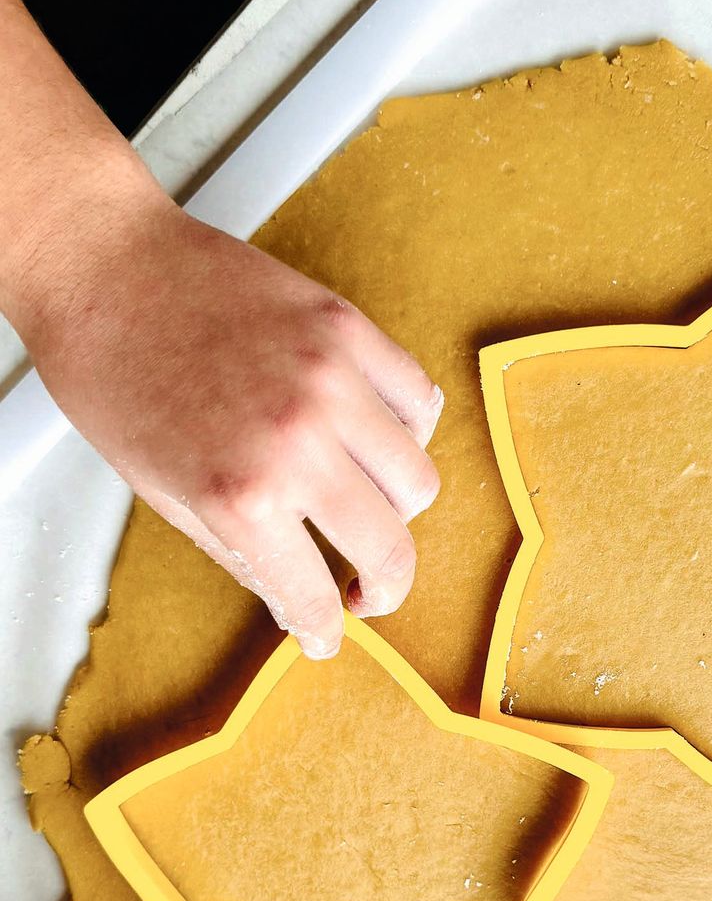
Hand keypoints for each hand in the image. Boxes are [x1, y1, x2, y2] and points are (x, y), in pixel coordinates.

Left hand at [26, 197, 442, 658]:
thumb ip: (243, 553)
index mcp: (240, 497)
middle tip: (365, 589)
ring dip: (396, 509)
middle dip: (383, 586)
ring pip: (417, 478)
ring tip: (363, 503)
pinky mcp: (347, 328)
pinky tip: (376, 438)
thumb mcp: (164, 495)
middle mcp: (296, 443)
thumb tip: (297, 597)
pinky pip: (419, 398)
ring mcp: (331, 381)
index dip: (324, 628)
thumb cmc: (115, 375)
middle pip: (391, 547)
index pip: (315, 594)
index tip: (328, 631)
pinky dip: (409, 430)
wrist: (104, 269)